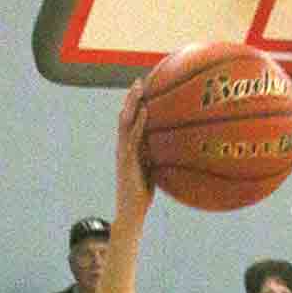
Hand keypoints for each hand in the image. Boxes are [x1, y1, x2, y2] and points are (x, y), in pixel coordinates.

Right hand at [116, 81, 152, 219]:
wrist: (131, 211)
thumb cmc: (141, 193)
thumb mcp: (150, 171)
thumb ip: (154, 158)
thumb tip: (168, 148)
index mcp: (127, 149)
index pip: (128, 123)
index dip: (133, 106)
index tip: (142, 90)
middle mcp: (123, 148)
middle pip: (124, 117)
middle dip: (130, 99)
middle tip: (139, 81)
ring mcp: (124, 153)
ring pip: (125, 122)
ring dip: (132, 104)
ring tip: (139, 88)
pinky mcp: (127, 160)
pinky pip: (133, 137)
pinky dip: (139, 122)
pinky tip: (145, 111)